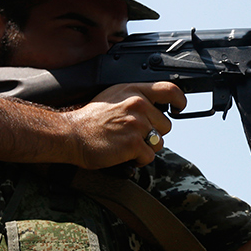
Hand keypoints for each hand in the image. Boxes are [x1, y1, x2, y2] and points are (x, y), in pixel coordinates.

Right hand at [65, 81, 187, 168]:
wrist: (70, 134)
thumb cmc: (90, 119)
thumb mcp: (114, 97)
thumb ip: (136, 99)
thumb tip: (157, 108)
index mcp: (133, 91)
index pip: (169, 90)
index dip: (179, 101)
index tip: (179, 107)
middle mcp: (138, 104)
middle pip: (166, 125)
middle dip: (153, 133)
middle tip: (132, 135)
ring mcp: (137, 124)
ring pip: (159, 142)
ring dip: (146, 148)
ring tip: (126, 144)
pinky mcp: (134, 143)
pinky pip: (149, 157)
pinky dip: (138, 160)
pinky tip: (123, 154)